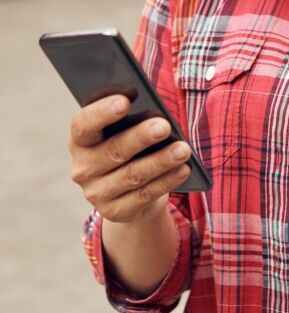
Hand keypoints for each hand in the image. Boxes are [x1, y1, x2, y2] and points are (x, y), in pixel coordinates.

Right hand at [68, 95, 190, 223]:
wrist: (127, 190)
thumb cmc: (127, 145)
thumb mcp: (123, 130)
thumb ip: (131, 118)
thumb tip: (155, 113)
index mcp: (80, 140)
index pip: (83, 125)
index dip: (102, 112)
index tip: (125, 101)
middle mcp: (83, 168)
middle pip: (113, 150)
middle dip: (141, 137)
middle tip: (164, 126)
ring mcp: (96, 193)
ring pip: (133, 175)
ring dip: (161, 161)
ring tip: (183, 149)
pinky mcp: (115, 211)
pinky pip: (145, 195)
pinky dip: (166, 181)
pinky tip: (184, 169)